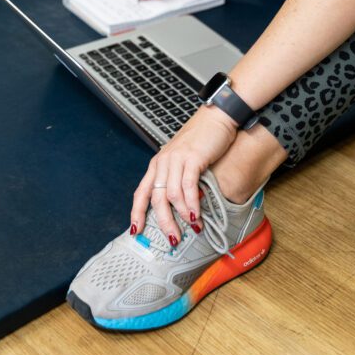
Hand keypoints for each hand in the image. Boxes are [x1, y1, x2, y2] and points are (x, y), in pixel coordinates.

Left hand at [130, 106, 237, 245]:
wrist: (217, 116)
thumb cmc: (202, 138)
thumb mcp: (184, 159)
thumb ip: (179, 179)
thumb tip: (183, 206)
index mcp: (158, 164)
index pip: (141, 192)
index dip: (137, 213)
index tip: (137, 231)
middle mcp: (163, 162)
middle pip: (156, 199)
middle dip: (164, 222)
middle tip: (173, 238)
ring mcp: (176, 159)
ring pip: (171, 196)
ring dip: (181, 216)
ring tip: (192, 228)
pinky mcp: (192, 158)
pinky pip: (188, 187)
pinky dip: (192, 204)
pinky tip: (197, 215)